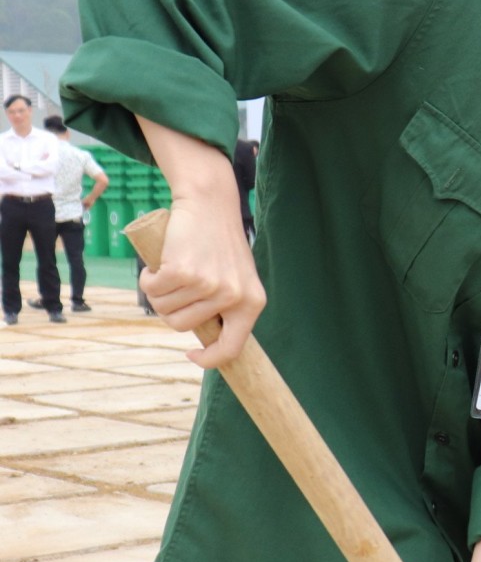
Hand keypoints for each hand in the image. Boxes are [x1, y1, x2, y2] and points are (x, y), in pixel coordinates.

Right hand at [143, 191, 265, 367]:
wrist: (210, 202)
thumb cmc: (219, 242)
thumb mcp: (236, 277)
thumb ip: (227, 306)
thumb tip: (207, 340)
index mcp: (252, 304)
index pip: (231, 348)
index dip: (209, 359)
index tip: (192, 354)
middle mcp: (233, 297)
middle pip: (182, 326)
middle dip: (170, 309)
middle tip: (176, 285)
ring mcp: (209, 285)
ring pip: (164, 308)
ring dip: (158, 292)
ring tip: (171, 269)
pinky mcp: (183, 271)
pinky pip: (152, 289)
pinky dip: (147, 278)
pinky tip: (158, 263)